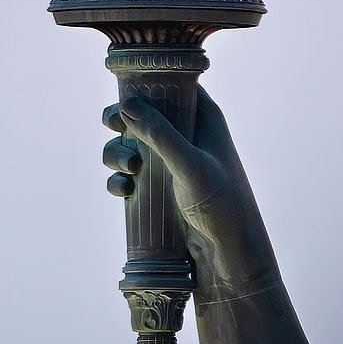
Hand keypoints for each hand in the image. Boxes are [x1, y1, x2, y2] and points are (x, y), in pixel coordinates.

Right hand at [102, 85, 276, 298]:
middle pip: (143, 114)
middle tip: (114, 127)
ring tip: (128, 170)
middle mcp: (186, 137)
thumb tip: (126, 104)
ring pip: (130, 145)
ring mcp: (170, 165)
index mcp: (204, 119)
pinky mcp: (157, 191)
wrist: (228, 258)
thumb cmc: (222, 205)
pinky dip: (119, 179)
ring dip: (118, 153)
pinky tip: (122, 190)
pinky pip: (128, 176)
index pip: (173, 86)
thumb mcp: (190, 165)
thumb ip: (160, 134)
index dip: (147, 85)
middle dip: (123, 122)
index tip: (124, 92)